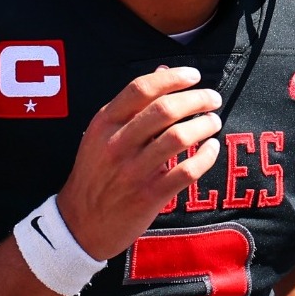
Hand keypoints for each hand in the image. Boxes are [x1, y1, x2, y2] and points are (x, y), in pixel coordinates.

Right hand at [57, 66, 222, 259]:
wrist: (80, 223)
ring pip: (179, 138)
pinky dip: (206, 156)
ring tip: (214, 121)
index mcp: (104, 124)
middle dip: (197, 99)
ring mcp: (133, 171)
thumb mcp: (102, 134)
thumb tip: (163, 71)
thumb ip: (132, 104)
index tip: (195, 76)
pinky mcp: (149, 196)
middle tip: (213, 99)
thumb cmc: (96, 173)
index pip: (141, 89)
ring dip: (204, 125)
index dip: (173, 79)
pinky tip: (212, 148)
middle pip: (165, 110)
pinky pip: (187, 171)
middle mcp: (117, 144)